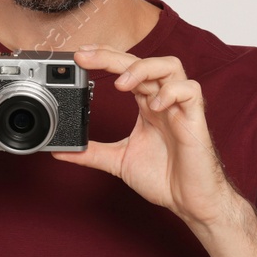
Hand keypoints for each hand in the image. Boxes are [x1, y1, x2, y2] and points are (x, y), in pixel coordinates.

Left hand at [50, 46, 234, 225]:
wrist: (190, 202)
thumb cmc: (165, 178)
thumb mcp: (119, 160)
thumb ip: (92, 152)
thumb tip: (61, 151)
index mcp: (147, 104)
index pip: (126, 68)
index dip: (104, 57)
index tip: (80, 55)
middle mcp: (163, 100)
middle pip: (141, 61)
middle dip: (112, 56)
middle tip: (86, 57)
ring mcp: (180, 107)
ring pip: (170, 65)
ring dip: (143, 68)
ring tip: (122, 84)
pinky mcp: (195, 119)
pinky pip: (190, 90)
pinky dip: (171, 93)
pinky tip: (154, 106)